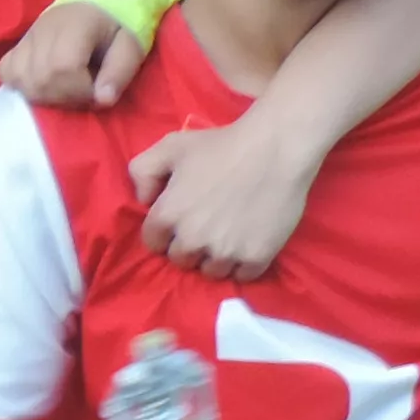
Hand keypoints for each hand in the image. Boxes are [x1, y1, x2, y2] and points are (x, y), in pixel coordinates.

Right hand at [3, 0, 146, 108]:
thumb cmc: (119, 22)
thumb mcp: (132, 44)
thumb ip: (120, 71)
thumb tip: (102, 100)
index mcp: (75, 24)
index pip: (63, 68)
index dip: (80, 90)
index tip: (97, 91)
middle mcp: (44, 29)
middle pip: (40, 78)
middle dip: (65, 96)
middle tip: (84, 92)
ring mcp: (27, 36)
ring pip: (21, 79)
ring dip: (45, 94)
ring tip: (66, 89)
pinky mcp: (18, 43)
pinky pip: (6, 71)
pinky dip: (22, 84)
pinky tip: (43, 84)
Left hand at [126, 120, 324, 278]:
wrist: (276, 147)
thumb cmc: (222, 144)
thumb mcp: (170, 146)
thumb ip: (142, 171)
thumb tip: (143, 201)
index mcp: (167, 217)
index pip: (154, 243)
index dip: (167, 232)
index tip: (183, 220)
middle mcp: (191, 241)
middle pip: (182, 260)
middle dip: (190, 247)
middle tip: (208, 226)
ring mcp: (224, 252)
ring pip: (212, 271)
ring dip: (216, 258)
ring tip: (229, 235)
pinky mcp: (255, 258)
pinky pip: (242, 276)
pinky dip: (244, 264)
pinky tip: (248, 242)